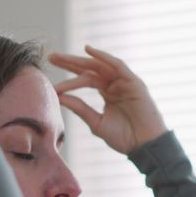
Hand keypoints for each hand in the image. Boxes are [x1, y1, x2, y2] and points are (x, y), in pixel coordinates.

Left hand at [49, 46, 167, 154]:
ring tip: (62, 57)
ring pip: (100, 66)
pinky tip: (88, 50)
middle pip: (90, 68)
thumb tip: (59, 97)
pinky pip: (117, 65)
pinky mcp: (134, 82)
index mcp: (108, 92)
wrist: (145, 146)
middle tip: (52, 58)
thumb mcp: (96, 122)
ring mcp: (124, 82)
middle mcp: (115, 84)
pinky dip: (103, 56)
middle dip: (70, 63)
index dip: (68, 77)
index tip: (50, 80)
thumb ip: (80, 108)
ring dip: (81, 59)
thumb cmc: (125, 138)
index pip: (85, 78)